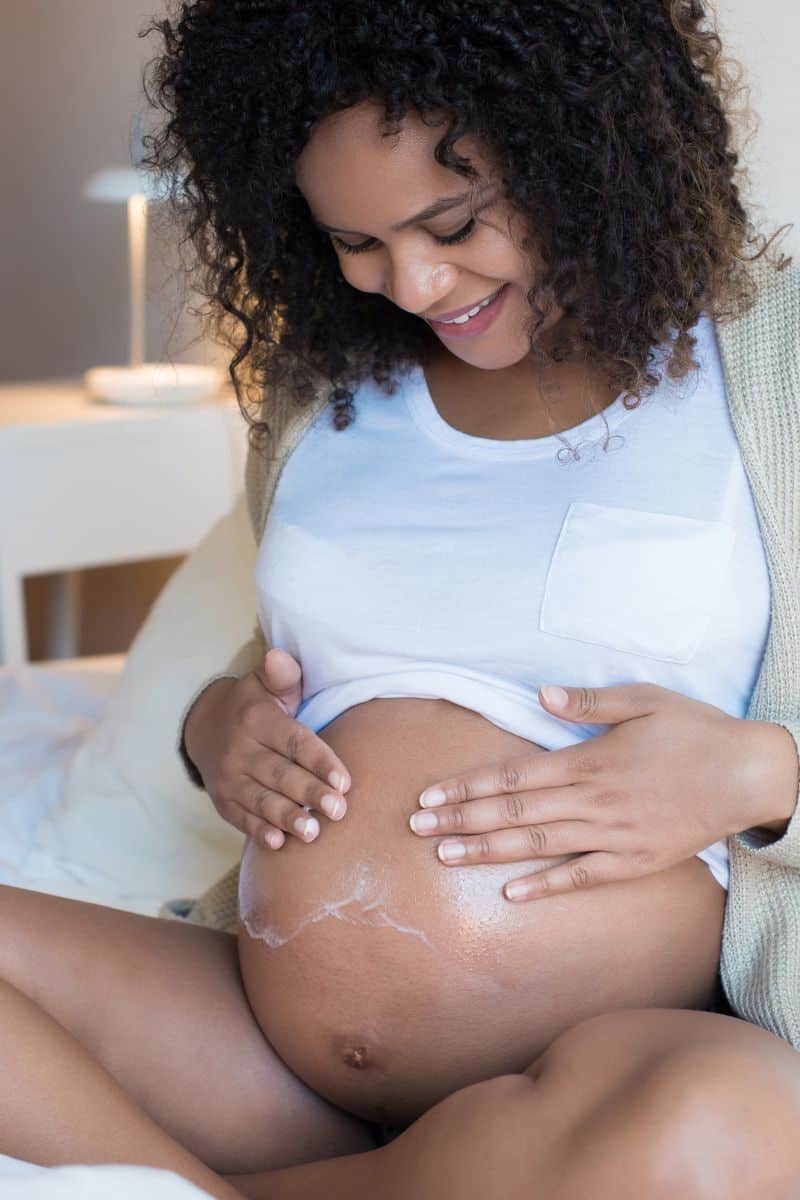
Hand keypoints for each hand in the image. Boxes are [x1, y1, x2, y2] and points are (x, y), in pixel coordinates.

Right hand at [186, 648, 349, 848]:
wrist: (204, 727)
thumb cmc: (253, 705)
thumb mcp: (265, 684)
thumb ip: (281, 674)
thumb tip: (281, 657)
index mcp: (257, 721)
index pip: (294, 742)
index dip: (320, 761)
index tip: (344, 781)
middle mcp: (240, 750)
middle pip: (280, 775)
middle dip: (310, 794)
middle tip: (338, 810)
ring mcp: (228, 778)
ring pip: (261, 800)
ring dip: (288, 818)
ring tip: (313, 833)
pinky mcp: (222, 800)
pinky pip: (241, 818)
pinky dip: (258, 831)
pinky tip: (278, 843)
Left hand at [408, 682, 774, 900]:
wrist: (751, 775)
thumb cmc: (696, 731)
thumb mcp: (644, 700)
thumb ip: (590, 702)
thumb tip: (543, 694)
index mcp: (589, 760)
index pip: (513, 777)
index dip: (466, 787)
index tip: (429, 797)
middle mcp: (593, 801)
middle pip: (513, 813)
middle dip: (460, 820)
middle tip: (415, 830)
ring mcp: (613, 835)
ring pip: (538, 846)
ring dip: (488, 852)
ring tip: (445, 858)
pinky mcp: (635, 861)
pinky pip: (583, 876)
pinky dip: (546, 885)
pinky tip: (512, 894)